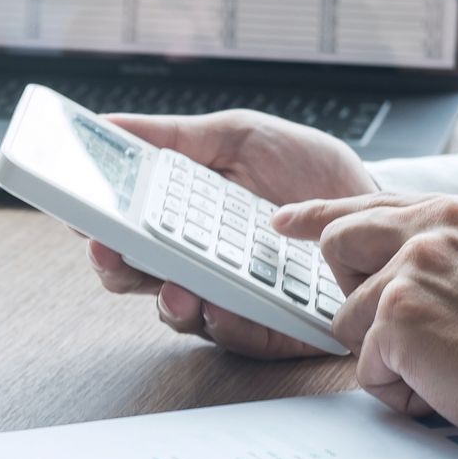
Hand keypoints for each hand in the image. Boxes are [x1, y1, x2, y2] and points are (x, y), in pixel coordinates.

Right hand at [86, 111, 376, 358]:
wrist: (375, 204)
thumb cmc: (306, 172)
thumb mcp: (239, 136)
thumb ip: (174, 136)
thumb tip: (106, 123)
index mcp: (180, 218)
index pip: (126, 230)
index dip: (98, 226)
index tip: (82, 215)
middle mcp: (196, 262)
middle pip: (136, 277)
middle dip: (117, 266)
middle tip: (109, 249)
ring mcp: (229, 297)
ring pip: (178, 313)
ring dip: (167, 300)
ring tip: (172, 285)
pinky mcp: (268, 329)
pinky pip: (237, 335)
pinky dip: (226, 322)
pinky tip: (222, 306)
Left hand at [275, 191, 457, 453]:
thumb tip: (411, 269)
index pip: (378, 202)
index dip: (323, 215)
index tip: (287, 220)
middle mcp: (439, 225)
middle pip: (339, 244)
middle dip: (353, 295)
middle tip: (398, 330)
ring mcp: (413, 265)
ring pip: (350, 320)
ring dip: (390, 358)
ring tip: (454, 366)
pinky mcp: (398, 313)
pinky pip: (365, 366)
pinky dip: (401, 391)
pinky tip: (449, 386)